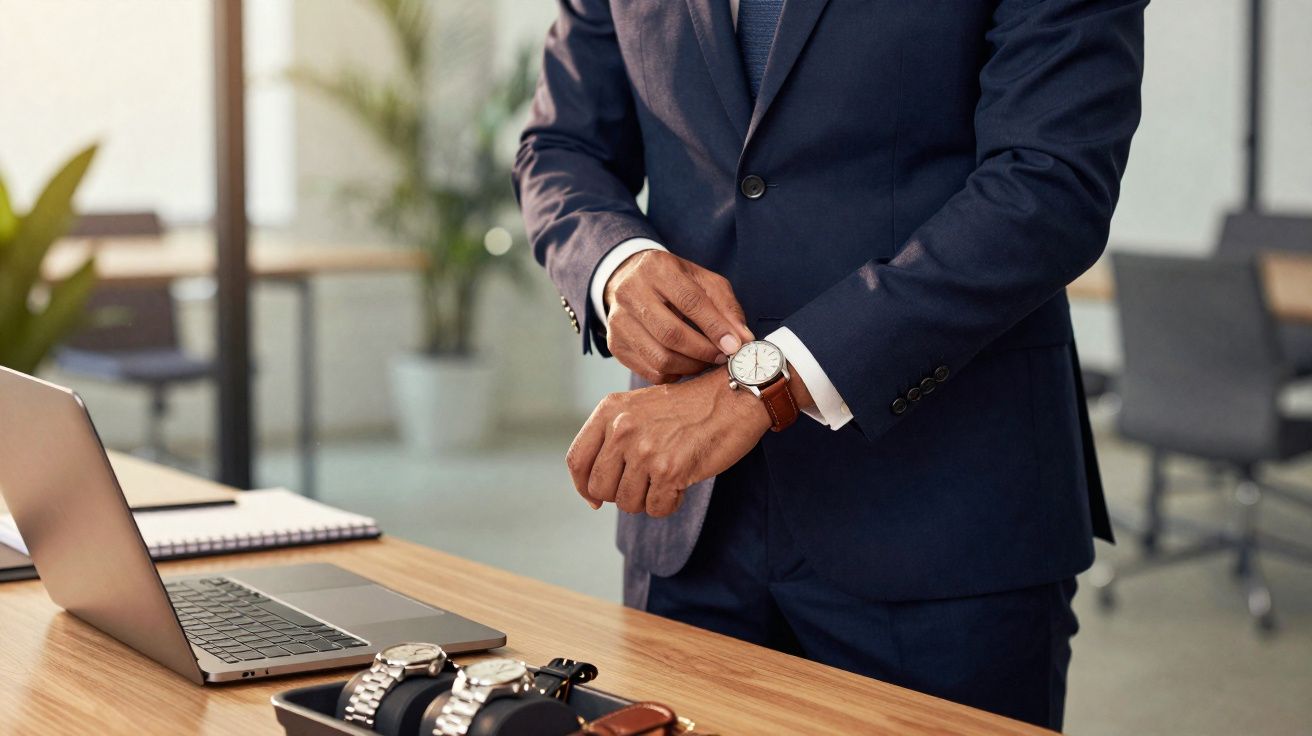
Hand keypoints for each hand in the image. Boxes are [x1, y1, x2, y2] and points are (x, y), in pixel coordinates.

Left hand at [565, 370, 770, 516]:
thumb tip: (591, 493)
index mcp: (610, 411)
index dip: (583, 486)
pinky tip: (681, 485)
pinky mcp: (670, 469)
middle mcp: (622, 429)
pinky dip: (670, 503)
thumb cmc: (690, 407)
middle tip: (646, 484)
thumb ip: (612, 438)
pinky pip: (656, 508)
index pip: (577, 461)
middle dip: (622, 494)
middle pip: (600, 488)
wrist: (735, 396)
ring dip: (648, 500)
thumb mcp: (640, 407)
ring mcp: (645, 450)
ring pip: (628, 502)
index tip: (595, 498)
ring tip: (667, 479)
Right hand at [603, 250, 753, 384]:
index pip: (689, 301)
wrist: (630, 281)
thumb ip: (726, 308)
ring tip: (705, 361)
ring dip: (690, 367)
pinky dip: (674, 374)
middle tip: (722, 358)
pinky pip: (650, 371)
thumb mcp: (703, 282)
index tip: (735, 346)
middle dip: (703, 351)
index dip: (715, 327)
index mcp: (657, 269)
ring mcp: (618, 320)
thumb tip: (743, 340)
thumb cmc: (673, 282)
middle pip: (671, 334)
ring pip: (659, 357)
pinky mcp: (615, 344)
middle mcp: (630, 292)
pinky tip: (684, 364)